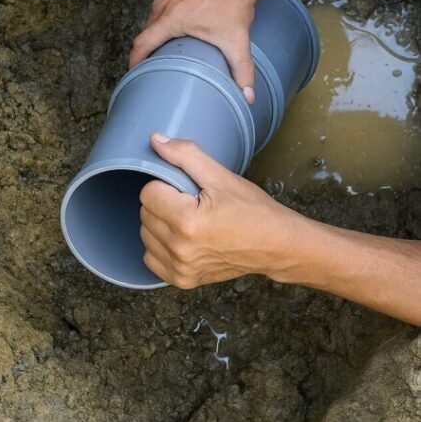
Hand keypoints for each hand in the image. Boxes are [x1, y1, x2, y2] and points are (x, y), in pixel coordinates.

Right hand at [129, 0, 260, 102]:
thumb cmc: (234, 2)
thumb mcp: (237, 41)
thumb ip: (242, 71)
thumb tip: (248, 97)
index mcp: (171, 19)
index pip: (141, 44)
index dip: (135, 62)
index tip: (136, 75)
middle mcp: (164, 7)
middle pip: (145, 35)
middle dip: (144, 53)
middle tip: (151, 71)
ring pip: (151, 23)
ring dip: (152, 39)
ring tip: (160, 56)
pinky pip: (159, 13)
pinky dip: (160, 26)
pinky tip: (171, 36)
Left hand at [139, 133, 305, 288]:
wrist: (276, 246)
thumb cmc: (253, 210)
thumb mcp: (221, 176)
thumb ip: (185, 155)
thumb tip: (154, 140)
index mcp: (186, 221)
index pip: (147, 193)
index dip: (165, 185)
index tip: (186, 188)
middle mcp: (180, 249)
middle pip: (145, 213)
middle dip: (163, 202)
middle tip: (191, 202)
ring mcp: (181, 268)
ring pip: (146, 235)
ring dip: (160, 224)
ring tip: (189, 220)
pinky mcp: (183, 281)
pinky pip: (151, 258)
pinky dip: (161, 247)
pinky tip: (182, 238)